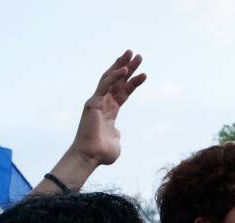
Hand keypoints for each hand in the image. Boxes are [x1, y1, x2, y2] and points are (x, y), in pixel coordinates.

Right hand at [71, 50, 146, 167]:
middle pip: (117, 81)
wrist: (90, 157)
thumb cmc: (102, 153)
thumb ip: (116, 133)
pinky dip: (114, 77)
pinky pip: (104, 86)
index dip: (133, 82)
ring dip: (121, 65)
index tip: (144, 74)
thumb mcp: (115, 141)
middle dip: (127, 67)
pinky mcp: (93, 103)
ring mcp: (97, 102)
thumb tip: (116, 132)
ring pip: (110, 78)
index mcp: (110, 111)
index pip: (123, 92)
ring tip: (132, 54)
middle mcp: (103, 103)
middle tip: (138, 55)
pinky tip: (124, 69)